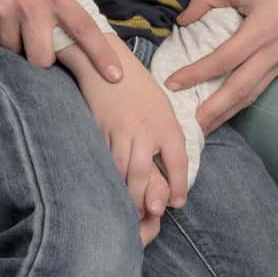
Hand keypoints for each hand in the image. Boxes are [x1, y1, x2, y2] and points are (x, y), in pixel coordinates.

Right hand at [0, 0, 126, 76]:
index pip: (84, 29)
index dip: (101, 55)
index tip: (114, 76)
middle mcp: (30, 8)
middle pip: (42, 58)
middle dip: (42, 56)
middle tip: (38, 39)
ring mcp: (3, 14)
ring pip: (13, 49)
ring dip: (15, 39)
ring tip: (13, 16)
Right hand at [62, 44, 188, 223]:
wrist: (105, 58)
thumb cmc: (136, 86)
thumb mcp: (161, 108)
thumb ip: (167, 138)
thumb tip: (169, 171)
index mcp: (165, 123)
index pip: (177, 162)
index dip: (179, 187)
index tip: (176, 204)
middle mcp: (145, 129)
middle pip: (144, 175)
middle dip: (144, 201)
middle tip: (147, 218)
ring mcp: (119, 129)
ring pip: (121, 171)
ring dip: (123, 194)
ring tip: (125, 211)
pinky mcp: (98, 128)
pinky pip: (102, 159)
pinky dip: (105, 176)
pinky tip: (107, 186)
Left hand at [165, 0, 277, 130]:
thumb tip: (182, 19)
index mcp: (262, 30)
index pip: (224, 59)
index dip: (197, 73)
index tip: (172, 84)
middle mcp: (273, 52)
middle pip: (240, 89)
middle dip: (214, 110)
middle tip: (190, 126)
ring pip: (252, 94)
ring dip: (228, 113)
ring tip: (205, 127)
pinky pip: (261, 88)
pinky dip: (242, 102)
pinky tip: (227, 110)